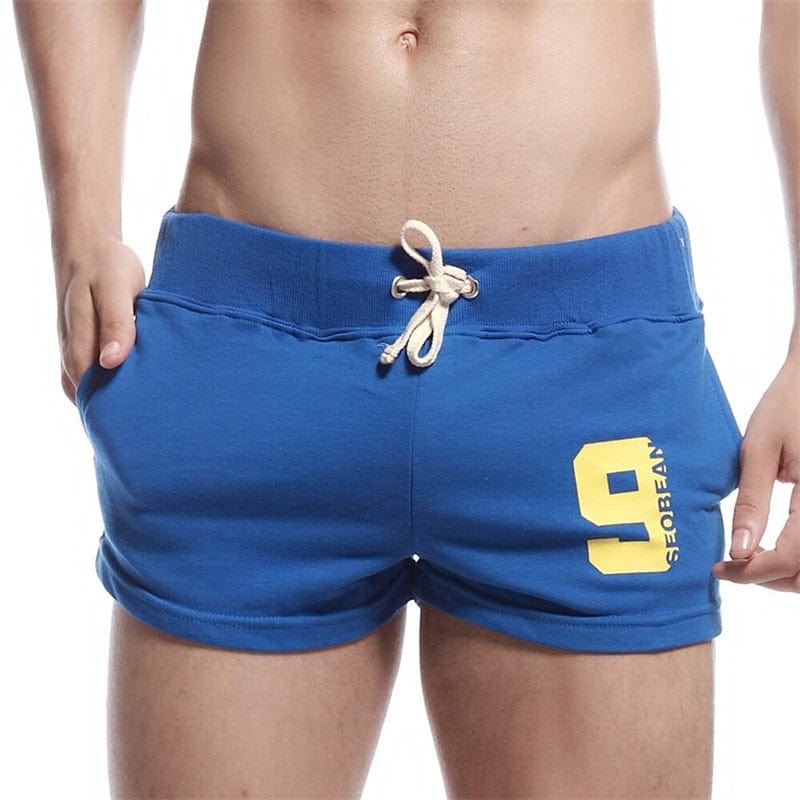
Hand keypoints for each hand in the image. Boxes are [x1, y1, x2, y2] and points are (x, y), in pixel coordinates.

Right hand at [55, 233, 145, 405]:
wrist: (89, 245)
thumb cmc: (107, 265)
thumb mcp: (115, 289)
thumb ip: (116, 324)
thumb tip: (111, 362)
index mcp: (80, 341)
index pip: (91, 389)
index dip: (113, 408)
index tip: (140, 422)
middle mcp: (73, 350)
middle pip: (89, 394)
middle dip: (114, 410)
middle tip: (148, 424)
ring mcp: (76, 348)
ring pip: (88, 386)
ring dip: (111, 399)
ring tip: (142, 414)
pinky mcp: (84, 344)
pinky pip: (92, 374)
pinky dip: (109, 385)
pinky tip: (133, 390)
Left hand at [712, 354, 799, 590]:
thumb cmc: (788, 406)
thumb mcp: (760, 450)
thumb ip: (752, 502)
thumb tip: (737, 551)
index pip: (790, 560)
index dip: (752, 573)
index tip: (719, 568)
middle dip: (771, 578)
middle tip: (733, 565)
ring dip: (788, 572)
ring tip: (751, 555)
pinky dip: (798, 556)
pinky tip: (772, 543)